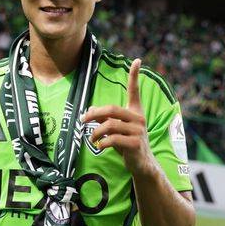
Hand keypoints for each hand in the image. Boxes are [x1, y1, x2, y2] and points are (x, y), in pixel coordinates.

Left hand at [82, 58, 154, 175]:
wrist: (141, 165)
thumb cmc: (127, 144)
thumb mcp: (115, 130)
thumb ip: (104, 119)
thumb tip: (89, 110)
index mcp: (135, 112)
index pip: (134, 91)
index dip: (135, 76)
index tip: (137, 60)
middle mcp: (138, 118)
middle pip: (112, 109)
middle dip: (94, 114)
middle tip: (83, 119)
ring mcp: (138, 131)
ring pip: (110, 125)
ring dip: (96, 131)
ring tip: (91, 137)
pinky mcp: (136, 144)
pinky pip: (114, 139)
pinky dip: (103, 142)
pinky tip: (100, 145)